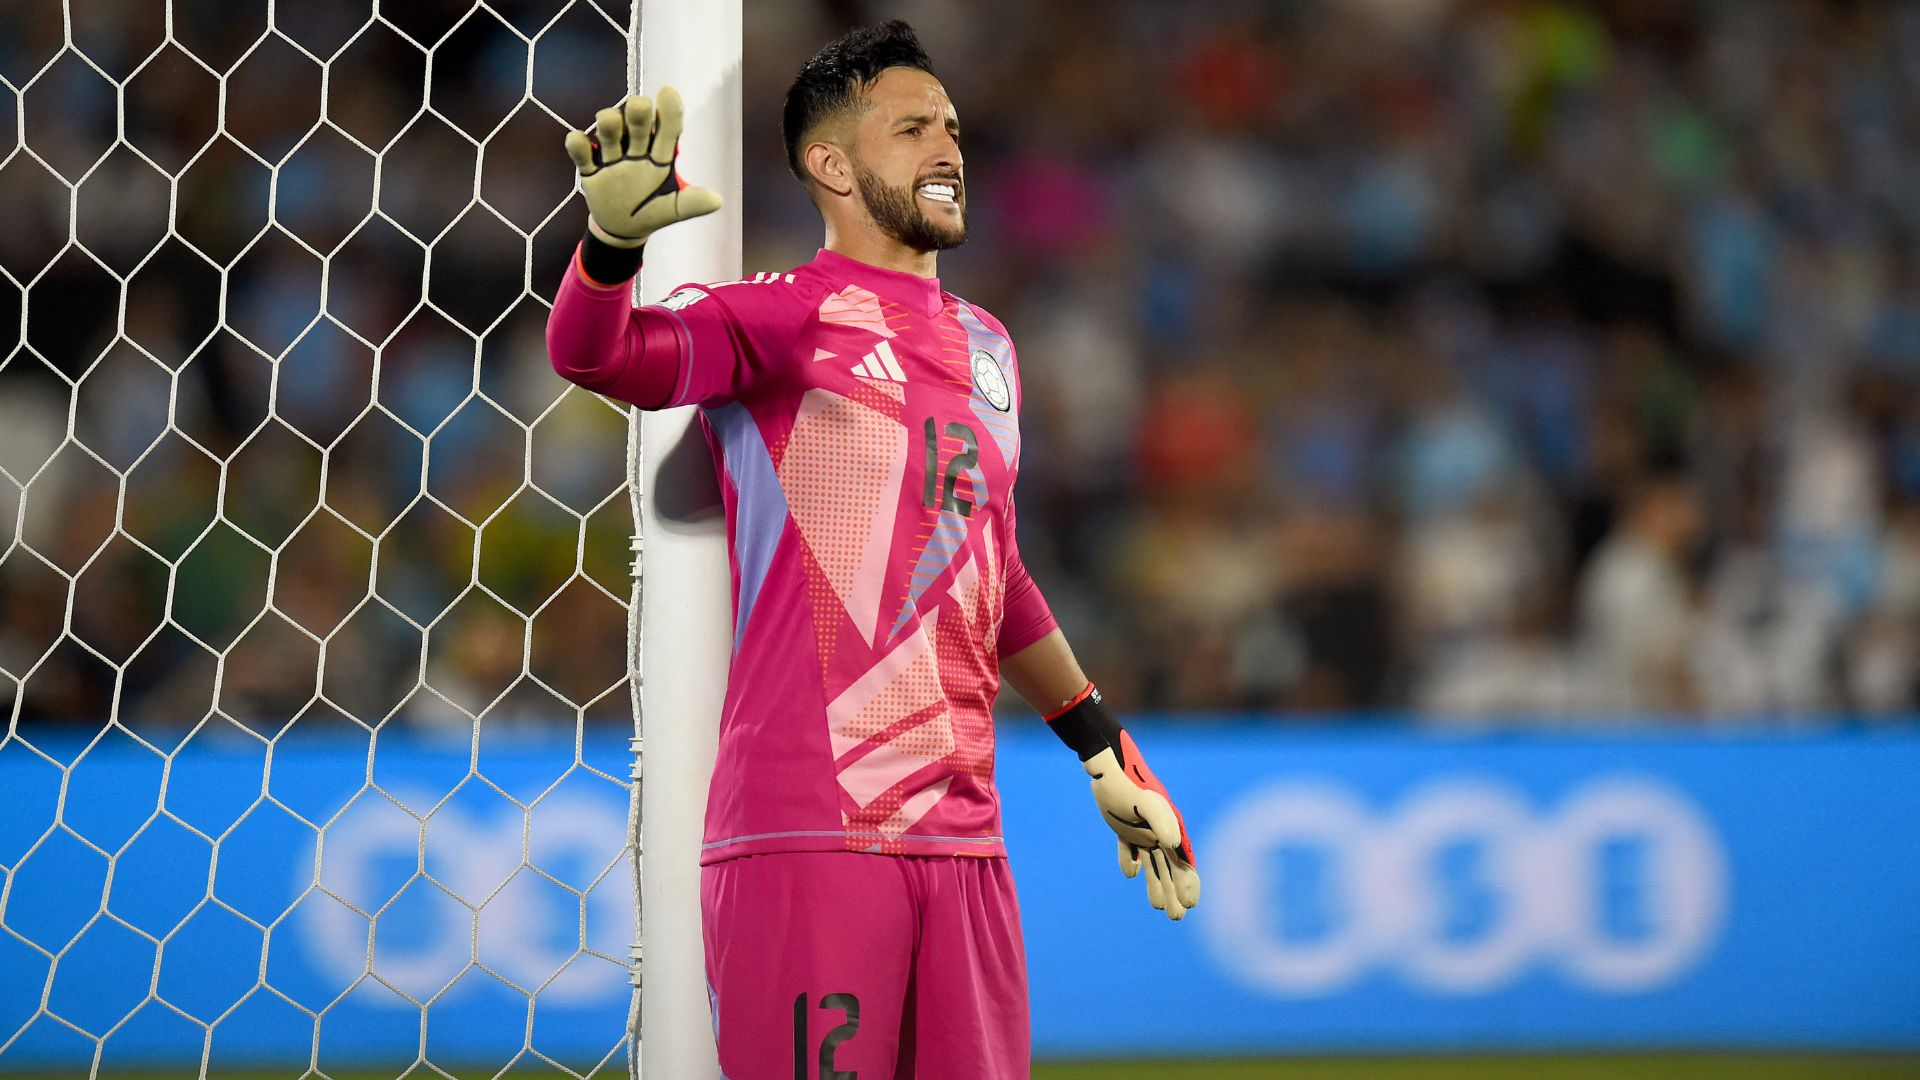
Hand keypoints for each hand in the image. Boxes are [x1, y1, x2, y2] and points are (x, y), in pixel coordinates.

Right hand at [563, 87, 721, 248]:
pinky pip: (580, 150)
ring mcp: (613, 157)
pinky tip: (580, 140)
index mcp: (660, 154)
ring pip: (608, 128)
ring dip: (609, 123)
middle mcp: (636, 148)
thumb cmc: (652, 212)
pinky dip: (578, 144)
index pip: (668, 126)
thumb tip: (717, 201)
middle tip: (641, 108)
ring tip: (609, 126)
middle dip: (638, 112)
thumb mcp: (674, 210)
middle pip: (637, 119)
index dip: (669, 109)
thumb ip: (693, 202)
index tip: (668, 92)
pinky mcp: (590, 169)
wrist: (622, 230)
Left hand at [1084, 731, 1199, 919]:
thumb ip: (1161, 820)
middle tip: (1176, 917)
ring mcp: (1142, 830)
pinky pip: (1129, 850)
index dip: (1188, 883)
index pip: (1183, 861)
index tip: (1190, 905)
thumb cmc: (1128, 782)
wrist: (1107, 765)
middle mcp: (1160, 831)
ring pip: (1152, 864)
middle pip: (1170, 868)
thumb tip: (1175, 845)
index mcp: (1170, 827)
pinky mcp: (1123, 828)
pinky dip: (1130, 861)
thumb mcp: (1145, 801)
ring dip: (1156, 884)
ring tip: (1158, 908)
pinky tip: (1130, 873)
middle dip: (1175, 892)